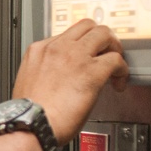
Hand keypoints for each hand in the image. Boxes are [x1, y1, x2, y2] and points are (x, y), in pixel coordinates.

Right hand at [12, 19, 128, 144]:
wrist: (30, 123)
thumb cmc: (28, 113)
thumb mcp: (27, 83)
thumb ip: (44, 73)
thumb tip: (60, 78)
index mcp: (39, 51)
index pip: (66, 35)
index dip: (80, 45)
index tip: (86, 55)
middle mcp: (57, 48)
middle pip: (87, 26)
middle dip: (100, 38)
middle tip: (105, 52)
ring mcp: (75, 57)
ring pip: (104, 34)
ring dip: (114, 48)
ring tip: (115, 64)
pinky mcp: (91, 71)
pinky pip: (116, 60)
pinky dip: (122, 70)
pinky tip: (118, 82)